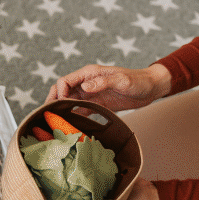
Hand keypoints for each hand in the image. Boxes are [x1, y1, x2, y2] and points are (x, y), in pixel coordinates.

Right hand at [47, 63, 170, 111]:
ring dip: (61, 110)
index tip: (60, 105)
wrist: (151, 88)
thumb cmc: (138, 81)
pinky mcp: (96, 103)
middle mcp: (86, 83)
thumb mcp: (121, 80)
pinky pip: (80, 110)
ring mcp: (90, 94)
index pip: (65, 81)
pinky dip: (73, 116)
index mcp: (89, 74)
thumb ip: (102, 82)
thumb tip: (84, 87)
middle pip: (62, 91)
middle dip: (53, 101)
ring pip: (69, 101)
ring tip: (55, 122)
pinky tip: (70, 125)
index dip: (59, 92)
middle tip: (47, 115)